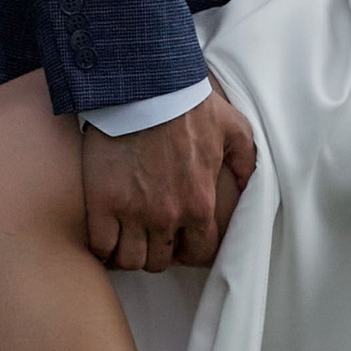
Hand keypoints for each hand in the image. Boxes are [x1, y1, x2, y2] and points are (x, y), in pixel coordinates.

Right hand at [79, 80, 256, 271]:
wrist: (145, 88)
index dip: (189, 251)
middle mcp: (167, 216)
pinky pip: (101, 246)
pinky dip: (102, 248)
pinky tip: (104, 235)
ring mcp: (132, 212)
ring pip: (130, 260)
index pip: (199, 252)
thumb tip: (250, 182)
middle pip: (159, 262)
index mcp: (199, 203)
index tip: (180, 242)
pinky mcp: (102, 203)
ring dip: (129, 254)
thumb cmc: (189, 105)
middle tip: (149, 236)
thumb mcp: (233, 129)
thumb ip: (245, 160)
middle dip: (157, 252)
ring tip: (125, 238)